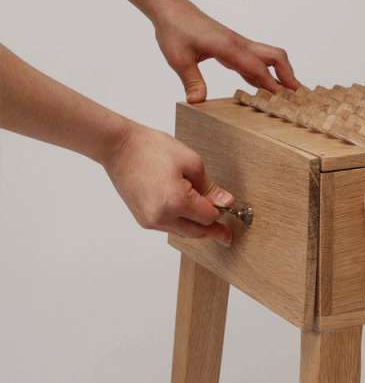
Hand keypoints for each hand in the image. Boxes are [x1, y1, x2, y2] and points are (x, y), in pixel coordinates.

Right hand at [104, 123, 233, 245]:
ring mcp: (150, 220)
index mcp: (176, 201)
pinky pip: (169, 228)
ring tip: (212, 227)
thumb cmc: (150, 148)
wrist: (118, 147)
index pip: (209, 217)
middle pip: (197, 232)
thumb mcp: (190, 162)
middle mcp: (161, 216)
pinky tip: (189, 218)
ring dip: (197, 228)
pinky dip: (182, 224)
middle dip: (214, 232)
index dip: (221, 211)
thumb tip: (226, 202)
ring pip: (183, 232)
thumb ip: (210, 188)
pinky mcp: (143, 219)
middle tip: (227, 236)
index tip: (229, 208)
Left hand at [131, 0, 299, 102]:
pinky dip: (268, 73)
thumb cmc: (175, 30)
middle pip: (275, 56)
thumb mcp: (178, 58)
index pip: (256, 66)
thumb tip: (196, 102)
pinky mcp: (235, 48)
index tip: (282, 99)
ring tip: (292, 94)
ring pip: (270, 56)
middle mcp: (239, 44)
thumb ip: (191, 80)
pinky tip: (269, 88)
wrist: (172, 11)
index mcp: (227, 46)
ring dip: (283, 73)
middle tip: (297, 96)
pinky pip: (258, 60)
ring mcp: (239, 45)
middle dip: (289, 75)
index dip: (270, 83)